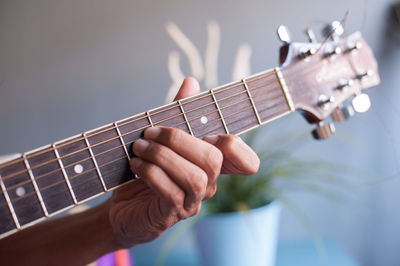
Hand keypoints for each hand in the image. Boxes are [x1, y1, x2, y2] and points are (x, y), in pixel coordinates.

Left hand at [106, 77, 259, 247]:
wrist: (122, 207)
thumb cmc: (146, 170)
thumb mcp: (161, 138)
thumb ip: (179, 113)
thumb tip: (191, 82)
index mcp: (210, 165)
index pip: (246, 161)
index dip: (237, 147)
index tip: (210, 135)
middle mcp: (207, 184)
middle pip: (213, 159)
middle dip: (179, 139)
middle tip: (150, 131)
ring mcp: (192, 202)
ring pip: (194, 177)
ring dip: (163, 156)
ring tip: (139, 147)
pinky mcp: (172, 214)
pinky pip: (170, 192)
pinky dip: (151, 172)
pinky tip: (136, 164)